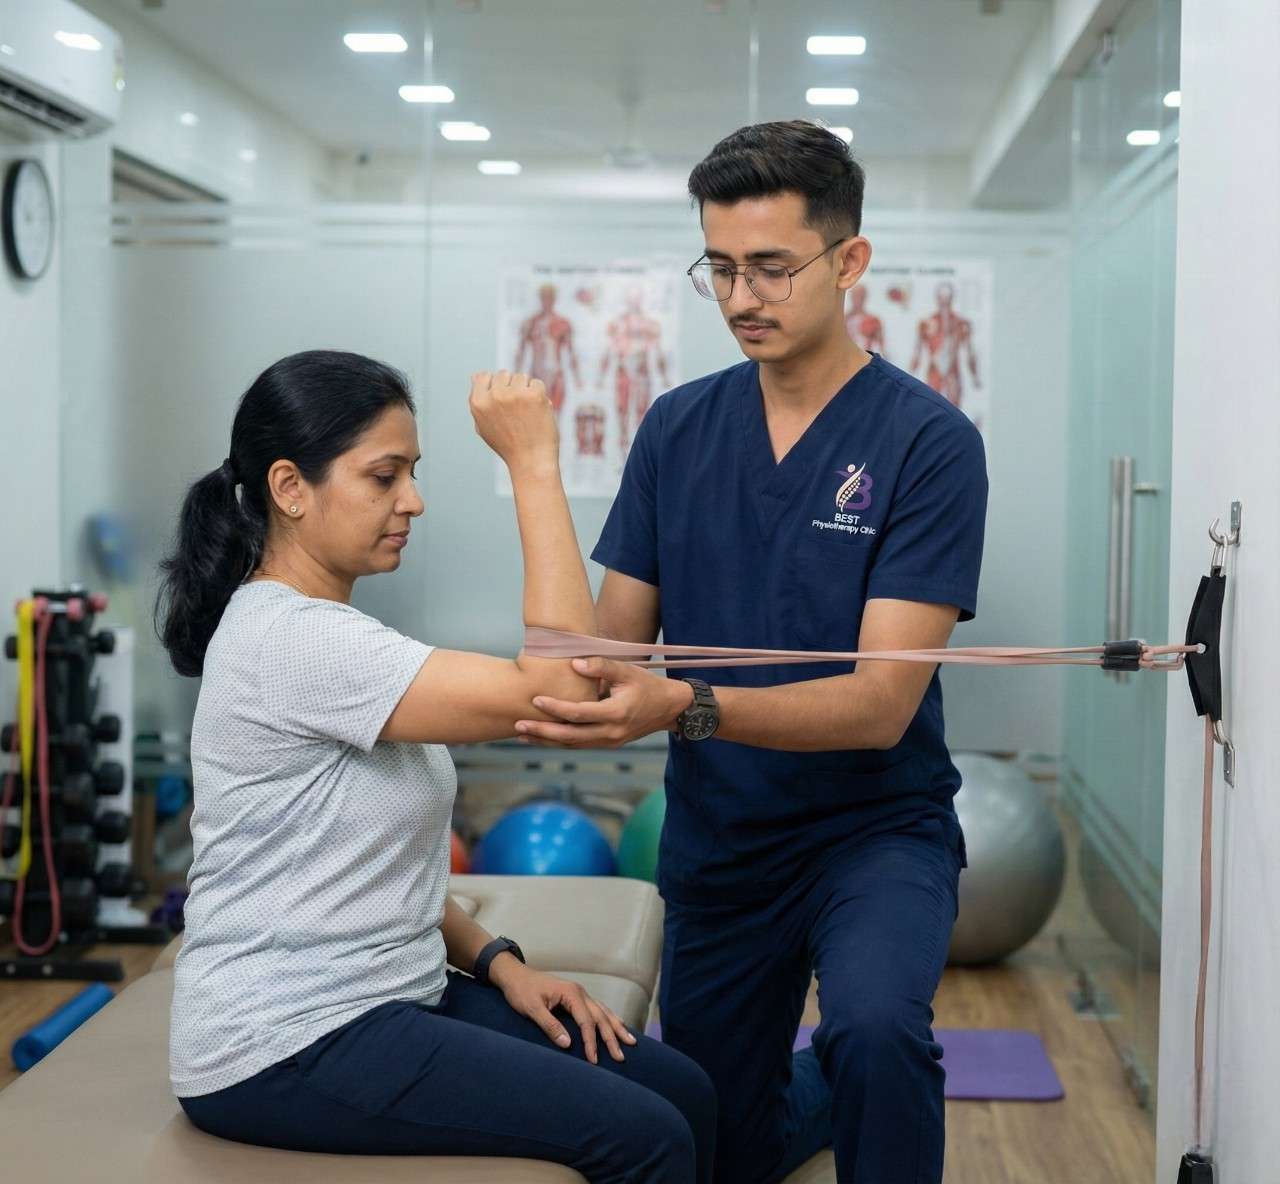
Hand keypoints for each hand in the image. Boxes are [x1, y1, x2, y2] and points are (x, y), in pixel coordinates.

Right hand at [469, 370, 557, 472]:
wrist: (531, 462)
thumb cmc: (508, 445)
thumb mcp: (484, 425)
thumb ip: (478, 401)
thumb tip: (474, 375)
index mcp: (478, 403)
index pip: (483, 376)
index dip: (495, 388)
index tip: (503, 405)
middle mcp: (494, 396)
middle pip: (503, 374)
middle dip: (511, 387)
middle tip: (517, 412)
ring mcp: (514, 394)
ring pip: (521, 377)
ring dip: (526, 391)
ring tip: (527, 414)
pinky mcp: (533, 395)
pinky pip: (537, 384)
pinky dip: (540, 397)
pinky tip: (538, 414)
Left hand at [493, 959, 636, 1063]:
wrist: (514, 975)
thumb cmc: (521, 992)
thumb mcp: (532, 1009)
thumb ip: (550, 1025)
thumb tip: (568, 1044)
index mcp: (571, 993)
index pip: (586, 1021)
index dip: (591, 1042)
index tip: (593, 1061)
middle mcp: (579, 992)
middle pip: (600, 1017)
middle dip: (612, 1037)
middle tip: (620, 1057)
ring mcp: (579, 993)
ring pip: (603, 1011)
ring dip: (616, 1027)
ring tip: (631, 1041)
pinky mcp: (576, 996)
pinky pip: (598, 1008)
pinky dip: (610, 1018)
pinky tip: (618, 1024)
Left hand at [516, 657, 694, 747]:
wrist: (669, 708)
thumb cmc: (647, 685)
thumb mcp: (628, 670)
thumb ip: (602, 666)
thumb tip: (574, 664)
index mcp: (616, 713)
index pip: (579, 713)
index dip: (556, 708)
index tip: (536, 699)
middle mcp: (611, 732)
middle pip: (570, 736)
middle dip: (542, 732)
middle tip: (518, 724)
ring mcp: (609, 741)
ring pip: (572, 745)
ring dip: (547, 740)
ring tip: (522, 733)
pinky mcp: (607, 743)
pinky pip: (579, 745)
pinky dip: (560, 742)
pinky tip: (543, 736)